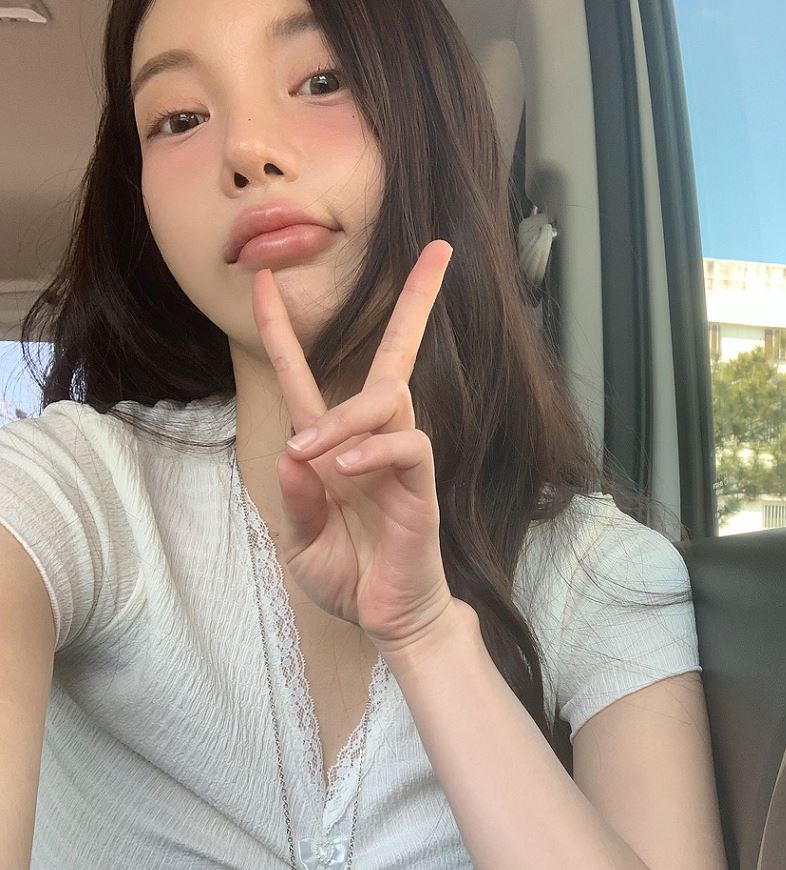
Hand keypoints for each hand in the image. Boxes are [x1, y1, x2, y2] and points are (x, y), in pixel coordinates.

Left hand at [252, 242, 453, 646]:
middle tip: (439, 249)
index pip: (303, 374)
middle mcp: (368, 437)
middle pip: (396, 353)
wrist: (386, 620)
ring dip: (346, 415)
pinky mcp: (420, 485)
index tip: (262, 279)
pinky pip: (406, 443)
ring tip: (316, 452)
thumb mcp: (299, 545)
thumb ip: (294, 502)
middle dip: (417, 300)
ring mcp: (398, 457)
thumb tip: (293, 453)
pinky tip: (349, 468)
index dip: (281, 329)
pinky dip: (374, 448)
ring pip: (387, 396)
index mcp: (331, 445)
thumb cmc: (347, 576)